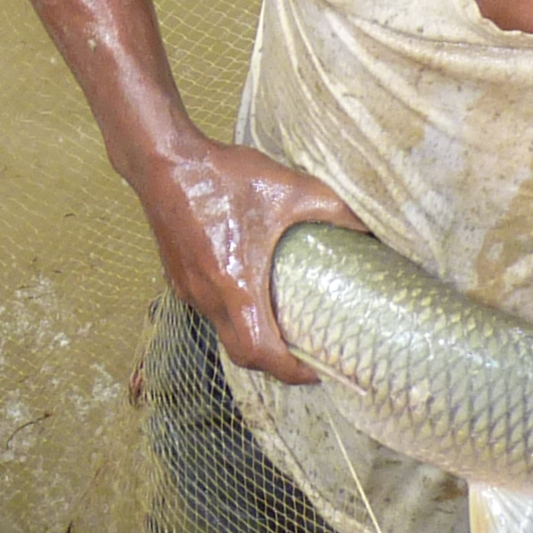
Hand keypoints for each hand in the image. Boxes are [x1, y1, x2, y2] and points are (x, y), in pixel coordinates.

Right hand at [134, 135, 361, 381]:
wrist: (162, 160)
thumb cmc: (221, 176)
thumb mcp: (288, 188)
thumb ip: (334, 208)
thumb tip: (370, 226)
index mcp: (235, 286)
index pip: (260, 352)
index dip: (291, 371)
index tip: (317, 369)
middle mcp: (207, 297)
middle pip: (242, 354)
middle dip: (275, 363)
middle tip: (306, 353)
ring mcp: (188, 289)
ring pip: (224, 332)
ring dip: (254, 337)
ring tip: (285, 322)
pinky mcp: (179, 277)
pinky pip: (210, 311)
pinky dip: (235, 315)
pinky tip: (252, 290)